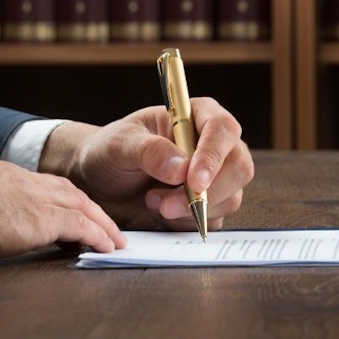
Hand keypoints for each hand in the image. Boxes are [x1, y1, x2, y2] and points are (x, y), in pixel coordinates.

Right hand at [0, 154, 125, 258]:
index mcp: (7, 176)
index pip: (46, 185)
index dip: (65, 198)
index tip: (77, 208)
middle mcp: (28, 183)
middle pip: (71, 193)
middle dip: (92, 210)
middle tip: (107, 225)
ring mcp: (38, 198)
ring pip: (83, 207)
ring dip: (102, 223)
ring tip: (115, 239)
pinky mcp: (44, 218)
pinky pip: (82, 226)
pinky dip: (98, 236)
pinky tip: (107, 247)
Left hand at [39, 97, 254, 232]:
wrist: (99, 183)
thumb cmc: (111, 152)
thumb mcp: (120, 144)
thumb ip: (149, 151)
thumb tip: (181, 168)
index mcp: (199, 116)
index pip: (223, 130)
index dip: (213, 156)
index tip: (193, 180)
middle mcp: (214, 145)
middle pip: (239, 167)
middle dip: (207, 192)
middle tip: (166, 205)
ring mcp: (216, 177)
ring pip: (230, 198)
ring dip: (192, 210)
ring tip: (152, 201)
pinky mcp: (209, 205)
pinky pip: (214, 220)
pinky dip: (186, 222)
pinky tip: (160, 212)